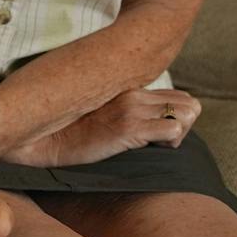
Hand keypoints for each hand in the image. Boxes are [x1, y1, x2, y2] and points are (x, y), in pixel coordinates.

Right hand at [0, 88, 200, 167]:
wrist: (45, 140)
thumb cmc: (72, 134)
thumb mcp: (103, 114)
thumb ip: (126, 109)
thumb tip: (154, 122)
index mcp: (127, 87)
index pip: (179, 96)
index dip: (176, 117)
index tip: (159, 133)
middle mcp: (132, 91)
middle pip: (190, 104)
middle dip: (183, 125)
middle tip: (160, 140)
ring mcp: (131, 107)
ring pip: (188, 114)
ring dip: (178, 134)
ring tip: (153, 143)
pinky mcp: (129, 127)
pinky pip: (174, 130)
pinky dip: (169, 144)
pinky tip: (146, 148)